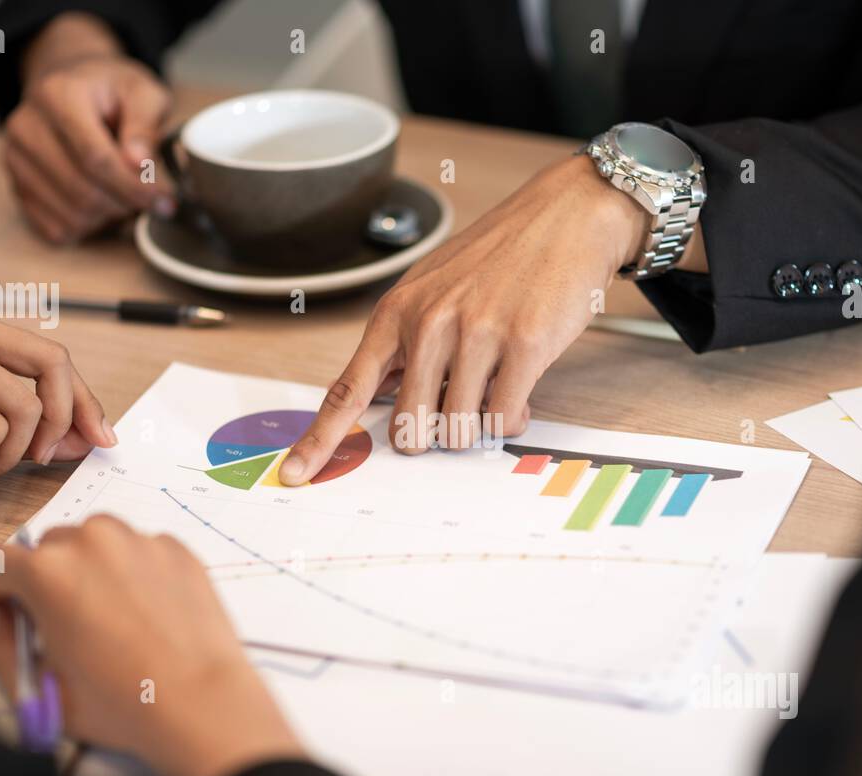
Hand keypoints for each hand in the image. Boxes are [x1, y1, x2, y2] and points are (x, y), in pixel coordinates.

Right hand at [0, 515, 303, 775]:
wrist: (201, 703)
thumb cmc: (123, 703)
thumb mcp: (37, 687)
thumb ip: (0, 644)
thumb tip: (0, 616)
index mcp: (46, 573)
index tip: (9, 606)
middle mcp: (91, 542)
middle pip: (47, 549)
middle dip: (46, 580)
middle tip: (66, 623)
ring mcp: (138, 540)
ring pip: (94, 541)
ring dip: (90, 569)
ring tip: (109, 616)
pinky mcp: (175, 548)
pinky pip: (138, 550)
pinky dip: (134, 572)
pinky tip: (146, 614)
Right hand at [2, 12, 173, 243]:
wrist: (71, 84)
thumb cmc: (111, 90)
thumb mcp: (141, 91)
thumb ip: (145, 124)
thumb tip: (138, 162)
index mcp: (57, 96)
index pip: (96, 158)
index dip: (134, 187)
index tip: (164, 201)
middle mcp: (26, 127)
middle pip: (83, 191)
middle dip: (126, 205)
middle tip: (150, 201)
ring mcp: (16, 158)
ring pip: (71, 215)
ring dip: (109, 218)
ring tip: (126, 197)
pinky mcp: (17, 185)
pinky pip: (56, 228)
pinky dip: (88, 228)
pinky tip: (103, 206)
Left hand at [277, 155, 657, 484]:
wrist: (567, 214)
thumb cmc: (501, 256)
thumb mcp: (433, 290)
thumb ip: (405, 344)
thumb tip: (386, 403)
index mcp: (397, 313)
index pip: (348, 390)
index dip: (318, 440)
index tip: (294, 475)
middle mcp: (429, 323)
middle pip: (410, 429)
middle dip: (435, 433)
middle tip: (459, 407)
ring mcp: (476, 334)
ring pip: (458, 430)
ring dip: (479, 425)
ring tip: (496, 389)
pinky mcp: (523, 345)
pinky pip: (503, 419)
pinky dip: (511, 418)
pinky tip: (520, 392)